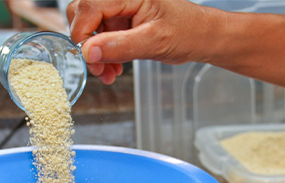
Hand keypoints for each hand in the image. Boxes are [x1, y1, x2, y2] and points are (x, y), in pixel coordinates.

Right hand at [67, 0, 218, 83]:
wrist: (202, 37)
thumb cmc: (188, 32)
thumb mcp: (155, 42)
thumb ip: (120, 46)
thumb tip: (89, 52)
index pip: (89, 6)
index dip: (83, 33)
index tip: (88, 57)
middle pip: (82, 13)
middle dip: (87, 44)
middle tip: (99, 67)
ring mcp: (119, 7)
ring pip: (89, 27)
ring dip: (95, 53)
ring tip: (109, 72)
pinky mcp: (120, 20)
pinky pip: (100, 35)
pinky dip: (103, 54)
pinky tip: (114, 67)